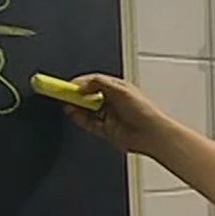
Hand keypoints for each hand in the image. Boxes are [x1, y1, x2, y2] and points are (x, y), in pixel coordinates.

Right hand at [59, 73, 174, 154]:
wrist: (152, 133)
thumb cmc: (144, 110)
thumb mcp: (120, 89)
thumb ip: (99, 84)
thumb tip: (81, 85)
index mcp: (117, 88)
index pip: (93, 81)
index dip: (79, 83)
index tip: (66, 84)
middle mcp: (112, 101)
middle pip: (88, 95)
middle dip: (75, 94)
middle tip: (62, 93)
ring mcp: (109, 116)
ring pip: (87, 109)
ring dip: (75, 106)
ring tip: (66, 103)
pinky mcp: (107, 129)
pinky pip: (88, 123)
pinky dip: (79, 118)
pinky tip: (72, 114)